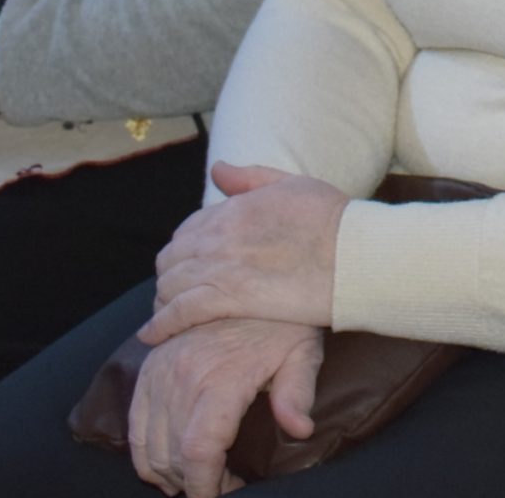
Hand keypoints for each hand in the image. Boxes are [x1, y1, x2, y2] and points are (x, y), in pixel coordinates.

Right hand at [128, 317, 321, 497]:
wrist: (247, 274)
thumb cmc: (282, 320)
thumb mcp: (302, 350)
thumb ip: (298, 392)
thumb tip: (300, 430)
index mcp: (219, 379)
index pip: (198, 452)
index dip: (205, 486)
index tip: (222, 495)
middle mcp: (181, 377)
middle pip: (171, 456)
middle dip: (191, 484)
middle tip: (222, 485)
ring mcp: (159, 372)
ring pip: (147, 445)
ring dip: (168, 472)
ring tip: (199, 477)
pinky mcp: (149, 367)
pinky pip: (135, 423)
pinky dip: (145, 451)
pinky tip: (170, 460)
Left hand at [142, 163, 347, 344]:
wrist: (352, 252)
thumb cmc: (332, 218)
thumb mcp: (291, 183)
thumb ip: (250, 178)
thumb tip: (217, 170)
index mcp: (233, 208)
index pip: (188, 231)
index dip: (186, 249)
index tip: (191, 265)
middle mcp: (219, 235)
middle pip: (172, 258)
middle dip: (170, 275)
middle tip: (177, 294)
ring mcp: (220, 266)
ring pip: (170, 285)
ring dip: (163, 300)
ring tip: (165, 316)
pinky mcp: (227, 297)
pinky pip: (179, 311)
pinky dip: (160, 323)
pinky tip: (152, 335)